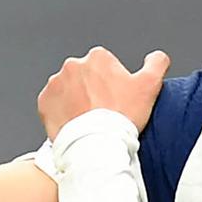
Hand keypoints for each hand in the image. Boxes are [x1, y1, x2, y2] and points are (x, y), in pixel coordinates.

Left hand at [38, 47, 170, 140]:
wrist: (96, 144)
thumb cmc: (122, 117)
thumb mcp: (150, 86)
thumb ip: (156, 63)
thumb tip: (157, 56)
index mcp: (98, 58)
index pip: (106, 65)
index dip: (113, 82)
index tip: (116, 99)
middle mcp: (73, 66)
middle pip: (86, 76)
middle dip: (92, 90)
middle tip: (103, 111)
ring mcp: (56, 84)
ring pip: (68, 90)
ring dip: (76, 100)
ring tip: (89, 120)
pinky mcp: (44, 102)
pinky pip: (53, 104)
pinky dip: (62, 112)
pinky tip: (75, 124)